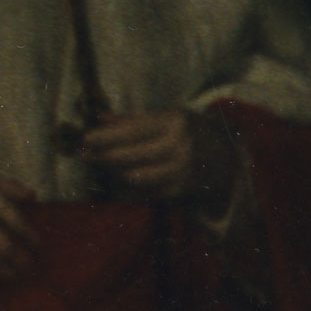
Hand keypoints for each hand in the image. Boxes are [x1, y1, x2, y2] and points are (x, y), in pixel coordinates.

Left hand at [80, 110, 237, 206]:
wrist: (225, 159)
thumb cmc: (189, 133)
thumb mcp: (167, 118)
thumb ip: (133, 120)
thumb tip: (101, 119)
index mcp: (175, 123)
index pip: (132, 131)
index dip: (105, 136)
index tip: (85, 139)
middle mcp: (180, 147)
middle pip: (129, 156)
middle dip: (103, 156)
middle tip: (85, 155)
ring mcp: (182, 171)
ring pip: (134, 177)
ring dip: (114, 173)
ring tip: (105, 166)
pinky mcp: (181, 191)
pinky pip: (145, 191)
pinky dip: (129, 186)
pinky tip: (122, 178)